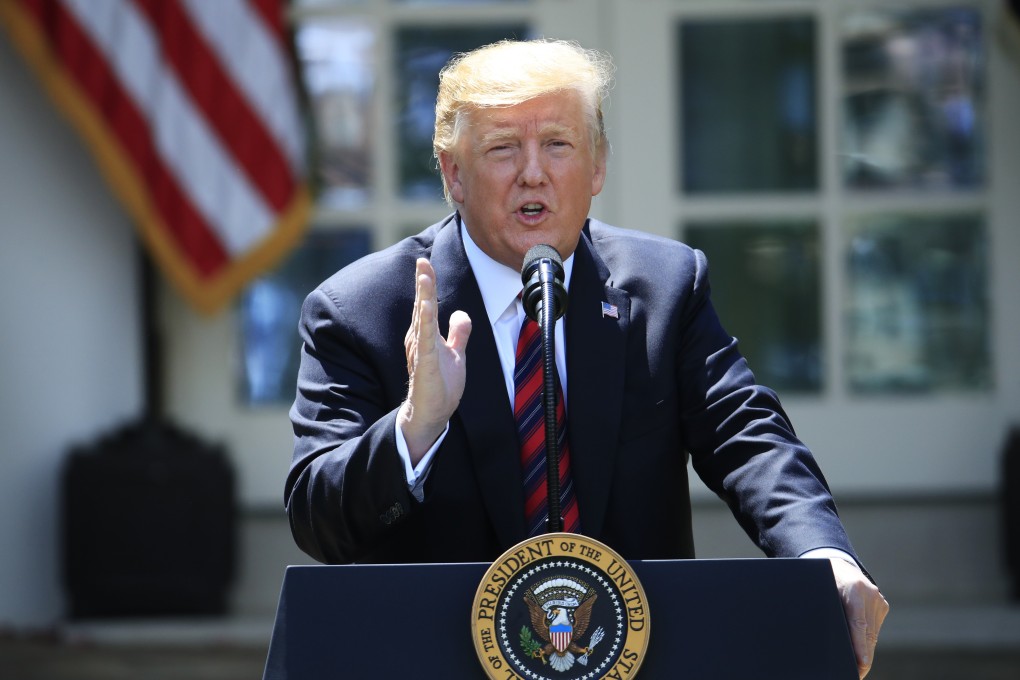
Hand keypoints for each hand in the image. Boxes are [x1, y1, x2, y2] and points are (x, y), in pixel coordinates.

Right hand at [397, 258, 471, 462]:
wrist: (432, 414)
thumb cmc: (440, 387)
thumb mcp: (455, 354)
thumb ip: (458, 334)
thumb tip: (461, 314)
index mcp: (426, 335)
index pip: (427, 304)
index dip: (427, 284)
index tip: (426, 263)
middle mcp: (419, 339)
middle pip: (422, 305)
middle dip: (423, 282)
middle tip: (422, 260)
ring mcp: (421, 351)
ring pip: (423, 317)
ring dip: (424, 296)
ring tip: (424, 275)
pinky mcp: (426, 364)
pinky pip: (426, 339)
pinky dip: (426, 322)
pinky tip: (427, 307)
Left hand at [830, 558, 889, 678]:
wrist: (838, 563)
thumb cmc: (822, 579)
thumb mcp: (821, 591)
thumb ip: (827, 609)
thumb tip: (825, 637)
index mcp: (854, 590)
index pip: (858, 625)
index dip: (860, 647)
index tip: (861, 664)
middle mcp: (870, 594)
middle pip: (868, 634)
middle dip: (862, 656)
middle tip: (855, 673)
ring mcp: (878, 600)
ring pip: (873, 634)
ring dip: (865, 650)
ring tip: (857, 667)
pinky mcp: (882, 605)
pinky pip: (874, 627)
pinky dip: (867, 640)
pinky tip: (860, 652)